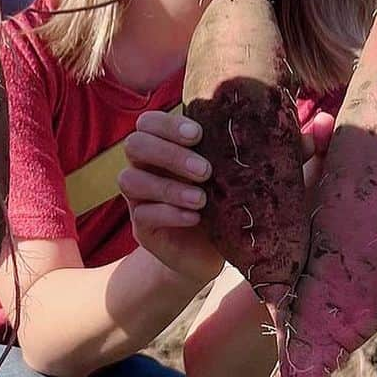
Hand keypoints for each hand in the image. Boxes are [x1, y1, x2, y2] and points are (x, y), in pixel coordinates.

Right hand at [119, 111, 222, 284]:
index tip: (198, 135)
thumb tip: (246, 129)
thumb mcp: (223, 175)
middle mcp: (144, 168)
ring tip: (201, 199)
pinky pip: (143, 215)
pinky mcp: (142, 229)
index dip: (168, 125)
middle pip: (135, 145)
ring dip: (168, 187)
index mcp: (163, 147)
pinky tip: (194, 218)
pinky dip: (169, 214)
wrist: (213, 252)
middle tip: (204, 170)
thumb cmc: (221, 203)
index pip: (148, 123)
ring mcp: (139, 199)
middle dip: (169, 154)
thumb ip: (222, 153)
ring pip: (131, 180)